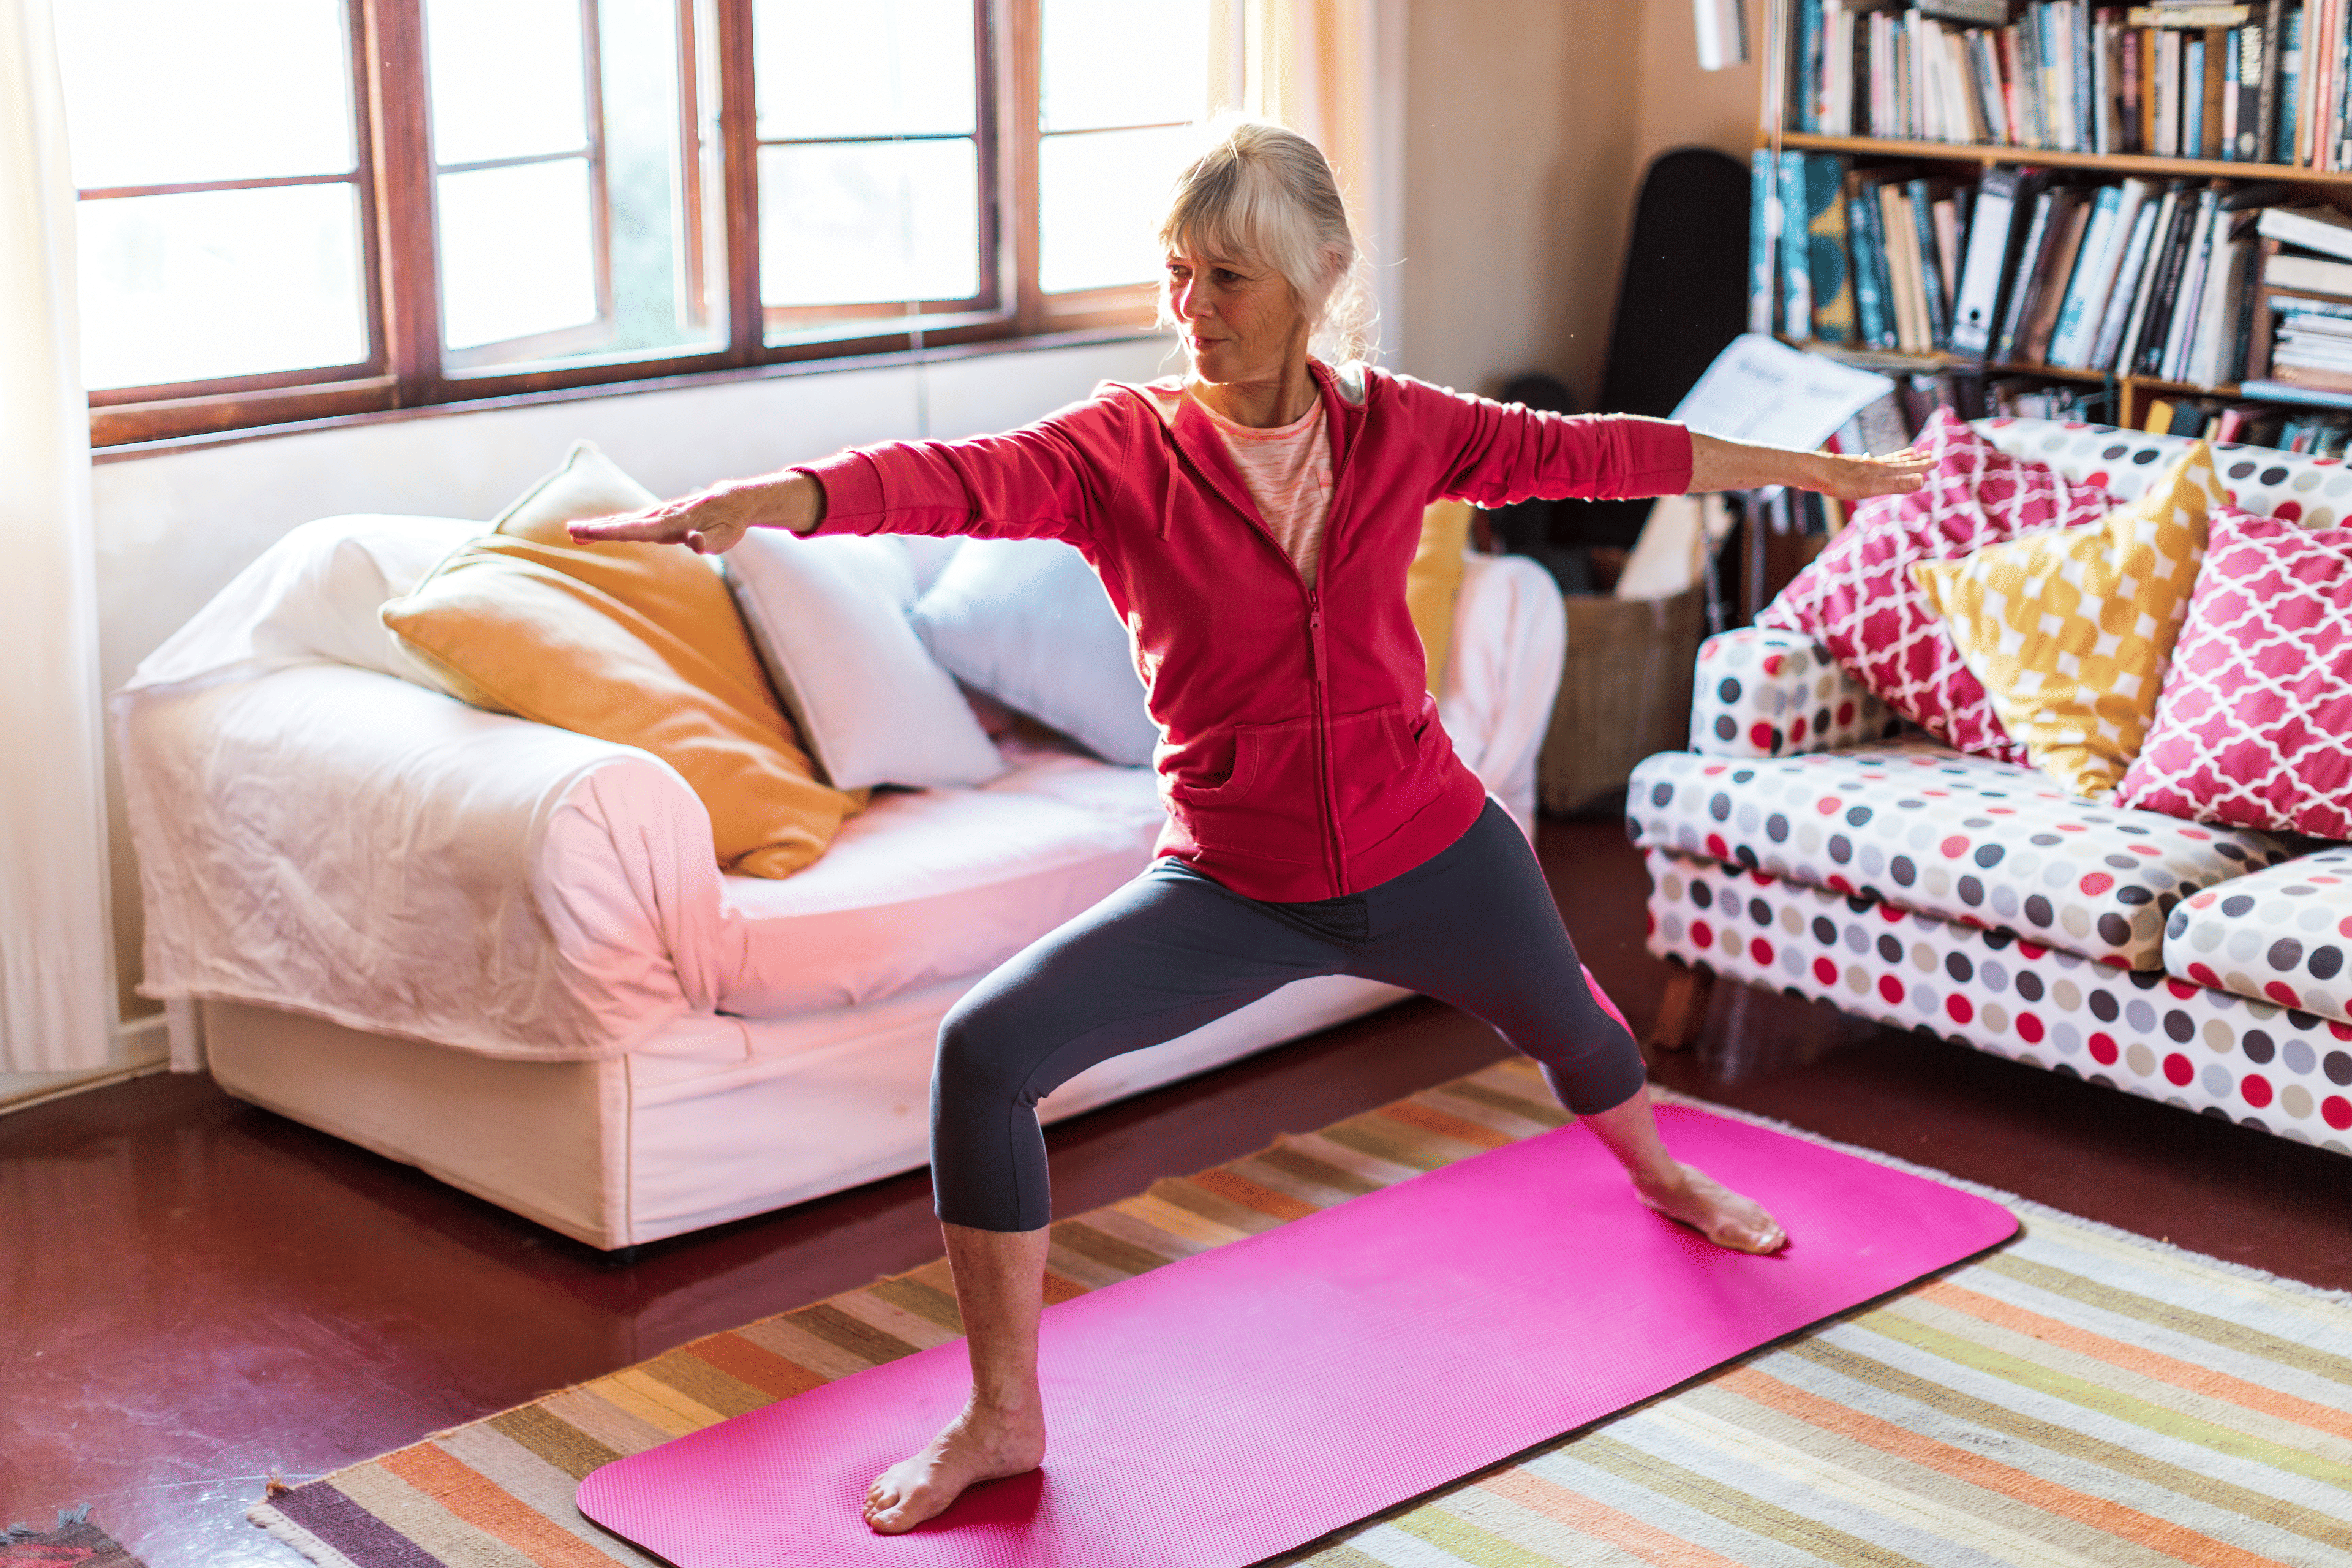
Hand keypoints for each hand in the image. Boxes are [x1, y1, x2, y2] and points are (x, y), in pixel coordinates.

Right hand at [567, 471, 820, 553]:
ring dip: (599, 527)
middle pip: (623, 523)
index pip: (636, 529)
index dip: (611, 531)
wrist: (733, 503)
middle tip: (569, 530)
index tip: (589, 531)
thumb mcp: (724, 538)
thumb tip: (695, 542)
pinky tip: (597, 530)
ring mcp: (658, 516)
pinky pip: (630, 522)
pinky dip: (612, 525)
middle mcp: (660, 517)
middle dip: (596, 528)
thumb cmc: (729, 525)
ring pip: (623, 521)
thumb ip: (708, 542)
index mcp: (671, 524)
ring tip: (573, 532)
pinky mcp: (659, 518)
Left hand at [1806, 446, 1933, 501]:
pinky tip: (1873, 460)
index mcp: (1881, 471)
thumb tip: (1922, 481)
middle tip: (1929, 454)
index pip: (1906, 468)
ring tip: (1911, 453)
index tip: (1936, 462)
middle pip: (1899, 462)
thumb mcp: (1872, 487)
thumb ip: (1897, 485)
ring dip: (1900, 458)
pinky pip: (1870, 463)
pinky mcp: (1849, 467)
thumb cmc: (1842, 482)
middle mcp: (1873, 465)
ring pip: (1886, 461)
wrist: (1814, 472)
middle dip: (1915, 461)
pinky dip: (1878, 461)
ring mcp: (1862, 465)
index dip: (1921, 467)